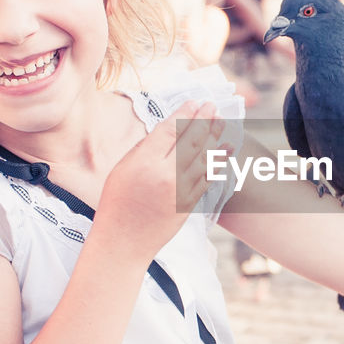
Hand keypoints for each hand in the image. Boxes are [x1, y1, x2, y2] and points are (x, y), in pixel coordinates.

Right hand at [98, 101, 226, 258]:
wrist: (124, 242)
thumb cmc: (118, 203)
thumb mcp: (122, 169)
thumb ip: (146, 149)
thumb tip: (168, 130)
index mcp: (144, 163)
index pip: (170, 130)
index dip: (185, 113)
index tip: (194, 102)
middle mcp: (166, 175)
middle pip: (191, 140)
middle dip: (204, 120)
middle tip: (212, 105)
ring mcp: (181, 190)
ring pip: (204, 158)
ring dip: (215, 137)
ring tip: (222, 121)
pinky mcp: (190, 203)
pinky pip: (208, 177)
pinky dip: (218, 161)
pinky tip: (225, 150)